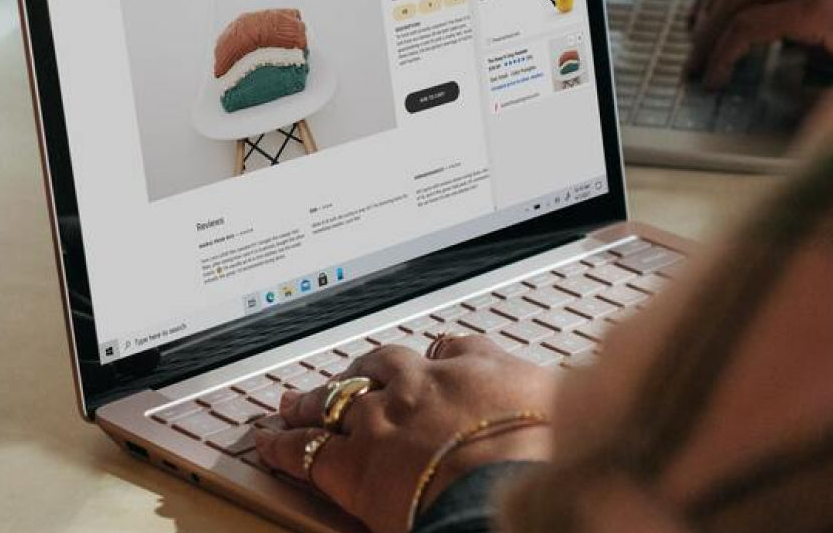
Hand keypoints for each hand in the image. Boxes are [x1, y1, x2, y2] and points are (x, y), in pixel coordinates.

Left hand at [253, 337, 554, 532]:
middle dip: (360, 371)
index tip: (426, 360)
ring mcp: (382, 421)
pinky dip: (282, 445)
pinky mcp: (352, 464)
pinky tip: (268, 442)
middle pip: (380, 366)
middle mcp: (418, 386)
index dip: (432, 357)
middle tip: (344, 375)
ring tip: (291, 401)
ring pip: (335, 400)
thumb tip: (564, 381)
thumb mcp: (559, 400)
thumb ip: (547, 387)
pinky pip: (305, 448)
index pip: (447, 350)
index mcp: (467, 370)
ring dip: (312, 400)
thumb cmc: (535, 448)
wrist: (497, 482)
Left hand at [687, 0, 832, 87]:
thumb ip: (824, 16)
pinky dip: (725, 51)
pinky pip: (751, 25)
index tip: (713, 30)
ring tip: (701, 69)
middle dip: (710, 17)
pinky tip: (720, 74)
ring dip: (710, 37)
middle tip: (696, 51)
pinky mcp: (821, 4)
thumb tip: (782, 45)